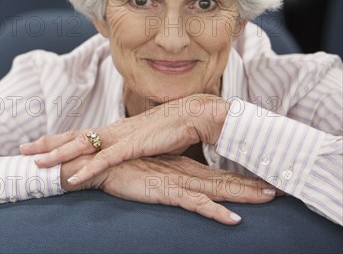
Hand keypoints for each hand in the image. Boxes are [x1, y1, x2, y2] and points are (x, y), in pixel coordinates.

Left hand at [21, 94, 228, 180]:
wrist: (193, 115)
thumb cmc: (171, 127)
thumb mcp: (143, 138)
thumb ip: (129, 145)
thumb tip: (120, 152)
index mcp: (113, 128)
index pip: (79, 133)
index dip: (57, 138)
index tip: (38, 143)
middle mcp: (111, 130)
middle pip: (72, 136)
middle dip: (47, 143)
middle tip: (23, 149)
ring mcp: (120, 137)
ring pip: (81, 146)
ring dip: (58, 155)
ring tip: (37, 163)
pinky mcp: (132, 146)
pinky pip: (104, 161)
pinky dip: (87, 170)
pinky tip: (73, 179)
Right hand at [97, 155, 280, 224]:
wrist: (100, 162)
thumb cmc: (124, 166)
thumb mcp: (153, 169)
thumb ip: (171, 173)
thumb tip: (185, 180)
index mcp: (183, 166)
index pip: (219, 174)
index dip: (244, 178)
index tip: (266, 180)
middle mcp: (184, 172)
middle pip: (225, 180)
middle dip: (253, 185)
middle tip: (281, 187)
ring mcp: (176, 180)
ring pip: (216, 189)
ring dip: (243, 194)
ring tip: (268, 197)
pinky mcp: (165, 189)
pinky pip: (195, 203)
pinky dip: (214, 212)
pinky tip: (232, 219)